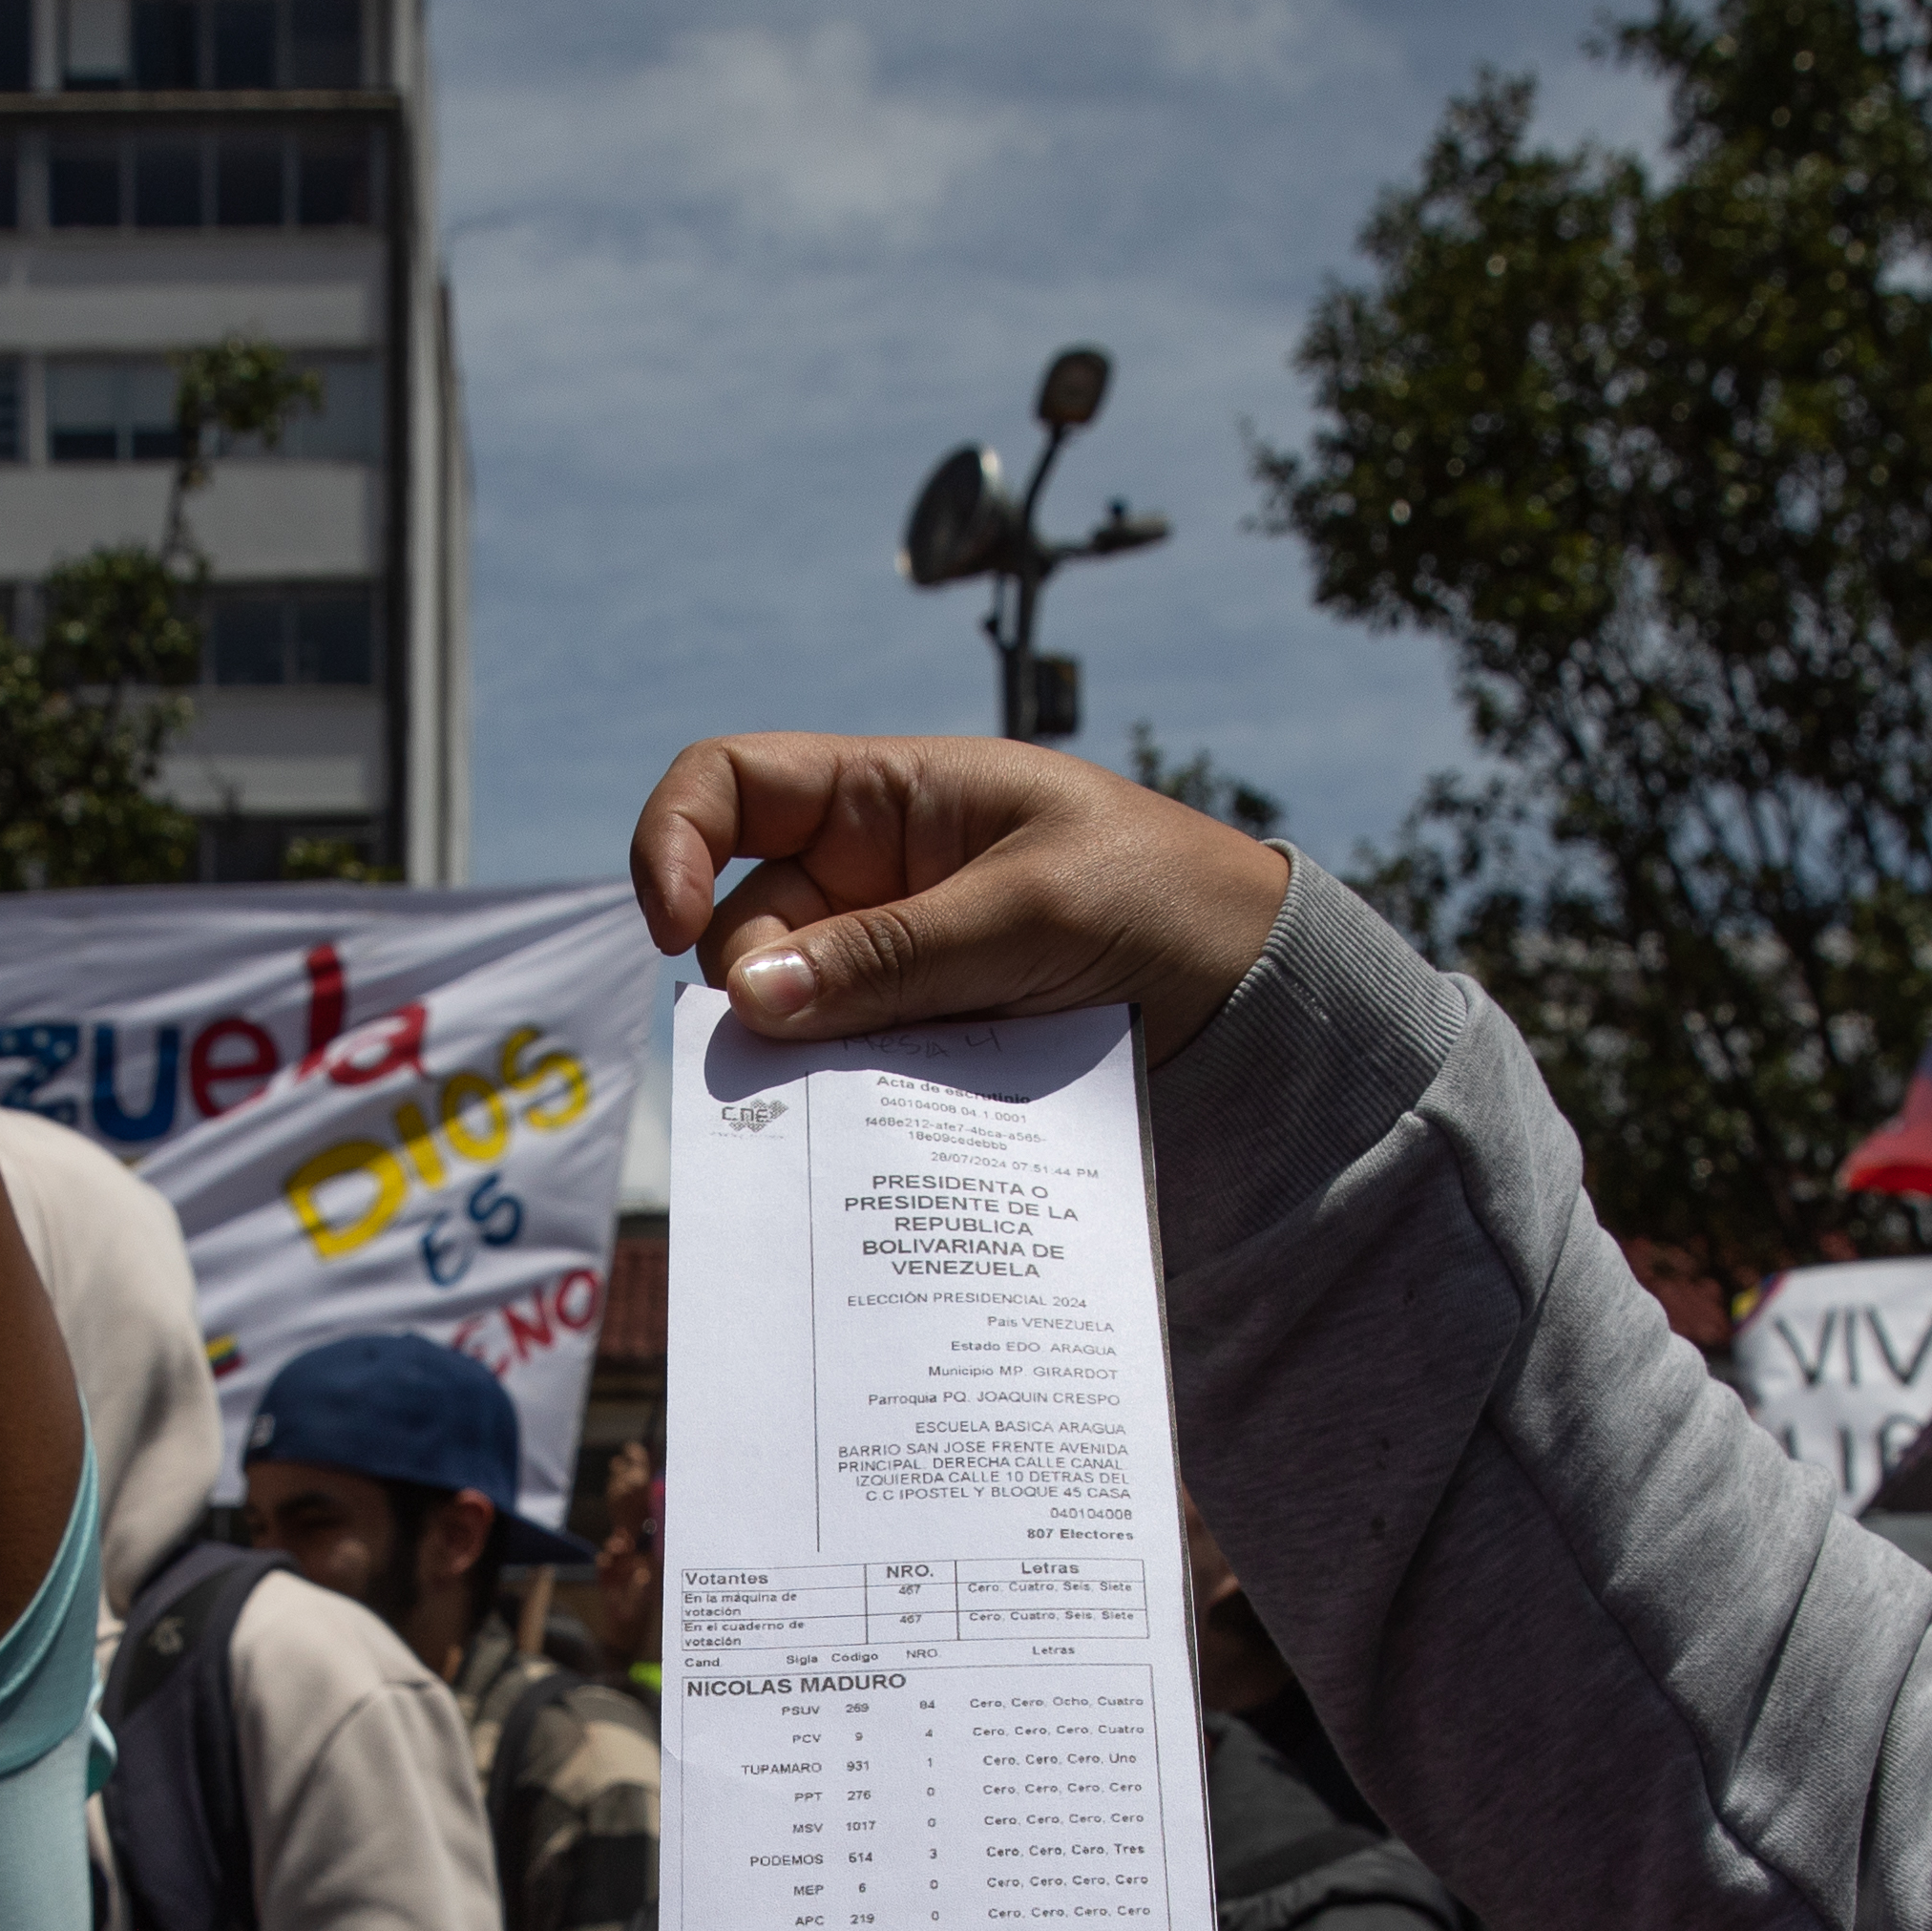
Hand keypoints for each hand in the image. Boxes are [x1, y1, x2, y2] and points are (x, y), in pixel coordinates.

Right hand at [628, 734, 1297, 1066]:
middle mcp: (872, 879)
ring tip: (885, 1102)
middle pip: (745, 928)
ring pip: (794, 1019)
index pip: (730, 786)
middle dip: (761, 992)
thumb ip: (892, 954)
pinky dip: (856, 1109)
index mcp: (890, 796)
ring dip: (811, 1064)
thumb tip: (747, 1000)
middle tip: (824, 1052)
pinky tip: (891, 1143)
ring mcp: (894, 968)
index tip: (669, 932)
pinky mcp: (926, 1046)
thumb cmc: (1162, 900)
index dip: (672, 842)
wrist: (1262, 994)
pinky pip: (854, 1076)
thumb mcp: (1032, 911)